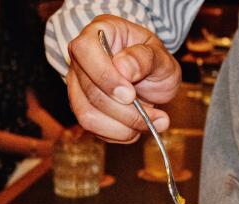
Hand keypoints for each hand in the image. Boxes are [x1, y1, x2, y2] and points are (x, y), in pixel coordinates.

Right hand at [66, 14, 179, 142]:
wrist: (152, 77)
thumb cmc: (154, 61)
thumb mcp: (160, 55)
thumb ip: (145, 58)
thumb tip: (124, 68)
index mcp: (99, 33)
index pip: (85, 50)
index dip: (105, 76)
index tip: (131, 94)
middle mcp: (81, 59)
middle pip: (90, 91)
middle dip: (126, 111)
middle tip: (157, 117)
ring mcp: (78, 85)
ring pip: (88, 115)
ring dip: (124, 127)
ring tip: (153, 123)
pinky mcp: (83, 108)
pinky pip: (94, 129)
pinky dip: (120, 134)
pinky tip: (138, 128)